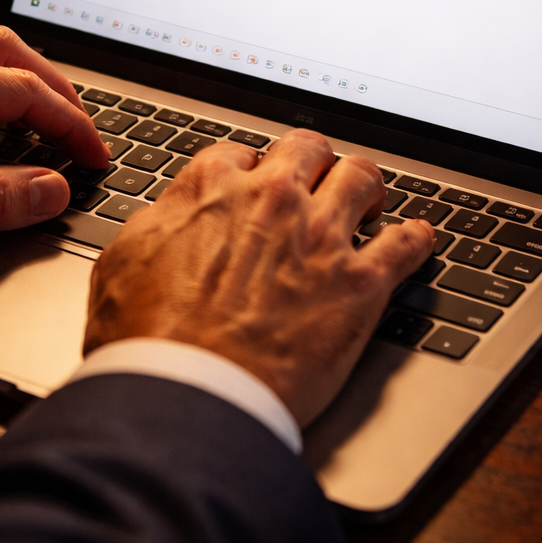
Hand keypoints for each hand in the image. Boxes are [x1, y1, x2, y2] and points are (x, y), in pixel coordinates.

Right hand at [83, 131, 432, 426]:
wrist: (189, 393)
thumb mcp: (122, 264)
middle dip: (313, 162)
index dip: (249, 169)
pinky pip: (407, 244)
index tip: (254, 184)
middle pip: (308, 149)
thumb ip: (156, 227)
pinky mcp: (360, 284)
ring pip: (362, 177)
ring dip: (366, 187)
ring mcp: (321, 237)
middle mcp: (272, 199)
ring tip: (370, 203)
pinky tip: (419, 240)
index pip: (240, 153)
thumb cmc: (147, 341)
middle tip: (317, 182)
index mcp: (212, 188)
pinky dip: (416, 239)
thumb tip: (169, 218)